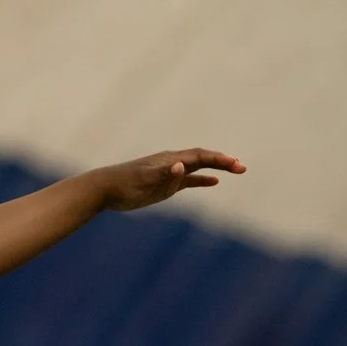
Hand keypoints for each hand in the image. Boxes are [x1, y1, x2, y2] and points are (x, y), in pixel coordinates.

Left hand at [91, 148, 244, 212]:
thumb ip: (164, 174)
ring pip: (197, 167)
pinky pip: (188, 180)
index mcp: (169, 160)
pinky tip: (213, 182)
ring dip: (216, 168)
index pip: (199, 156)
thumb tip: (181, 166)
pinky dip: (201, 179)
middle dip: (222, 161)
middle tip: (242, 167)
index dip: (218, 159)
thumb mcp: (145, 180)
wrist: (104, 189)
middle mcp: (171, 163)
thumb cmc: (124, 184)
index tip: (236, 164)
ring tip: (236, 169)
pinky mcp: (164, 184)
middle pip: (202, 159)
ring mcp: (168, 173)